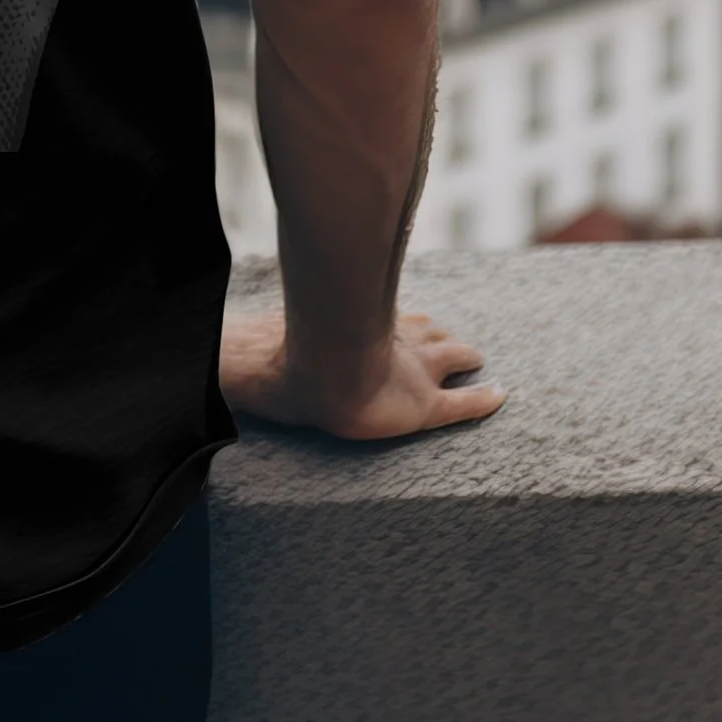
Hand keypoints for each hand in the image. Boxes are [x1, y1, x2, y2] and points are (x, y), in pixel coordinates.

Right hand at [220, 308, 502, 440]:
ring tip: (475, 360)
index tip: (415, 320)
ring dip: (463, 356)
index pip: (396, 315)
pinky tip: (500, 397)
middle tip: (452, 342)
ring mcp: (415, 370)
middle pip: (430, 331)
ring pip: (452, 356)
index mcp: (368, 323)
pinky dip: (484, 400)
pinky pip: (464, 403)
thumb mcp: (290, 327)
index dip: (409, 320)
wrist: (312, 371)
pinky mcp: (425, 405)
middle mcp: (397, 338)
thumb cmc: (293, 349)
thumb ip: (280, 323)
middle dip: (440, 335)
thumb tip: (222, 331)